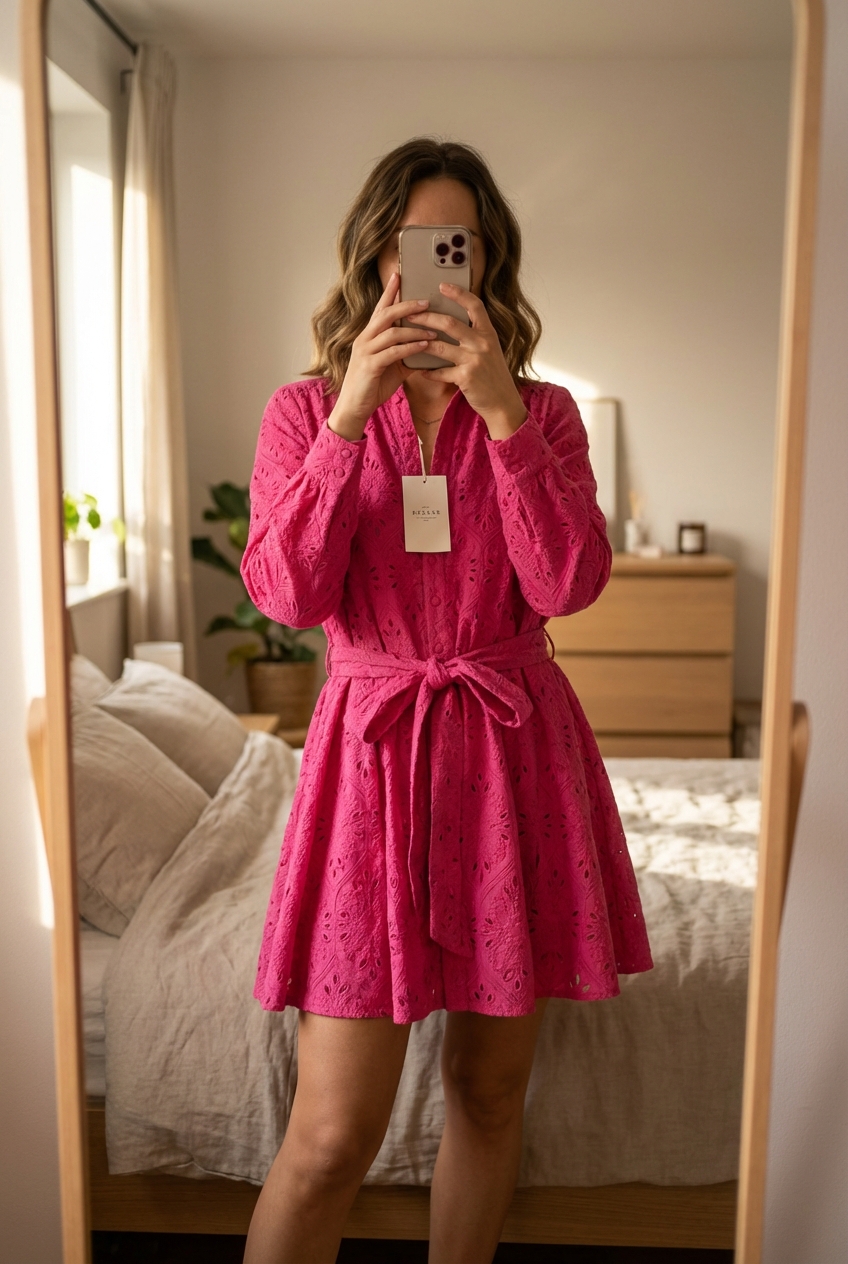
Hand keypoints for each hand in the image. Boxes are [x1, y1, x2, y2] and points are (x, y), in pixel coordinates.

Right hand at [327, 272, 437, 440]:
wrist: (355, 407)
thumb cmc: (373, 385)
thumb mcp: (392, 366)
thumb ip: (406, 354)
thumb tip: (427, 348)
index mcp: (369, 335)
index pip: (379, 308)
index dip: (389, 291)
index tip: (399, 274)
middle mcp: (364, 339)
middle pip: (386, 313)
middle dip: (406, 305)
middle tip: (426, 301)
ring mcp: (365, 351)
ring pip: (391, 331)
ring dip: (415, 329)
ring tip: (434, 330)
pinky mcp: (370, 366)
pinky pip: (393, 351)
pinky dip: (410, 347)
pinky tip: (424, 346)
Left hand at [410, 282, 527, 438]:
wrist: (503, 402)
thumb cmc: (493, 375)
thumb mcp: (490, 350)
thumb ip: (475, 335)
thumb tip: (452, 323)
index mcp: (488, 333)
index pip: (474, 305)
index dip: (458, 293)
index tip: (442, 285)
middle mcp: (482, 344)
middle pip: (450, 323)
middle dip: (427, 317)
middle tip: (410, 313)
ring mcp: (474, 361)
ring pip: (440, 347)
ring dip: (421, 342)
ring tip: (407, 338)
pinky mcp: (466, 378)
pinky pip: (440, 372)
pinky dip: (429, 371)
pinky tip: (420, 370)